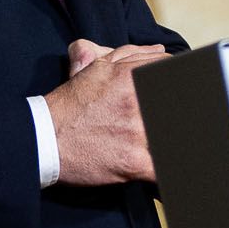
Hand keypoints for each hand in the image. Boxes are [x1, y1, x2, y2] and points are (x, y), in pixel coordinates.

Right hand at [46, 39, 165, 185]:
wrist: (43, 139)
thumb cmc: (70, 104)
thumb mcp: (96, 69)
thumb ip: (130, 56)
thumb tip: (161, 51)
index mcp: (132, 77)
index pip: (173, 73)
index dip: (179, 84)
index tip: (185, 91)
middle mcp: (138, 101)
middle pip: (179, 105)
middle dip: (178, 113)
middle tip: (178, 118)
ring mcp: (137, 133)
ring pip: (172, 135)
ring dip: (170, 139)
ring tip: (176, 143)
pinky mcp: (133, 162)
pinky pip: (163, 171)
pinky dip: (169, 174)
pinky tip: (172, 175)